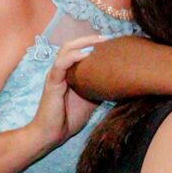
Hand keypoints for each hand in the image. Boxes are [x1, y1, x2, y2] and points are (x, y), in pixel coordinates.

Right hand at [29, 34, 108, 151]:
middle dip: (90, 39)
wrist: (52, 134)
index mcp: (69, 73)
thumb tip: (119, 83)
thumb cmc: (70, 118)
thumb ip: (100, 89)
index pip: (79, 51)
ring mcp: (55, 74)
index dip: (93, 44)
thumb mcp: (91, 100)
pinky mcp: (52, 82)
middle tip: (108, 38)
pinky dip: (74, 56)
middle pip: (73, 45)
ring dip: (83, 43)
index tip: (112, 42)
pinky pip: (61, 64)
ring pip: (66, 50)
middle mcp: (61, 70)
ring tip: (99, 41)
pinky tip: (87, 54)